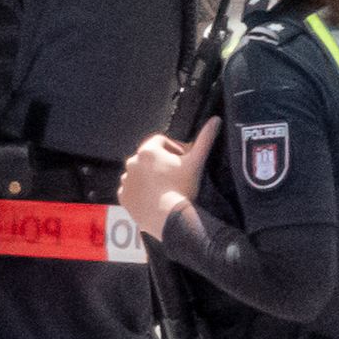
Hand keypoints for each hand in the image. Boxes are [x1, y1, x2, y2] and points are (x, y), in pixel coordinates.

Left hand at [119, 119, 215, 238]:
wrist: (170, 218)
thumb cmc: (183, 186)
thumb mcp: (196, 161)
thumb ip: (205, 138)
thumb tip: (216, 120)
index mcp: (148, 150)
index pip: (160, 140)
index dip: (174, 148)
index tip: (184, 160)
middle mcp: (132, 163)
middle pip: (148, 158)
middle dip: (161, 163)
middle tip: (177, 176)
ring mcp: (126, 181)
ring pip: (139, 174)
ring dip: (149, 178)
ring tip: (166, 189)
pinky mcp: (123, 198)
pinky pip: (131, 190)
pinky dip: (140, 192)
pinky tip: (154, 199)